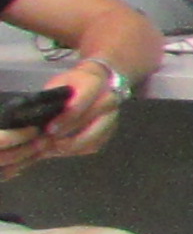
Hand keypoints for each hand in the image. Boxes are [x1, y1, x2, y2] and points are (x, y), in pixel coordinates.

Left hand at [0, 62, 114, 179]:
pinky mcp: (110, 130)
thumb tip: (40, 118)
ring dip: (74, 146)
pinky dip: (78, 150)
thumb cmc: (73, 84)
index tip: (50, 129)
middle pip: (95, 122)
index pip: (84, 102)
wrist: (96, 83)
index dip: (67, 118)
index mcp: (95, 83)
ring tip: (53, 149)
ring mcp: (112, 116)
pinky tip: (62, 150)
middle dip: (72, 136)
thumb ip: (54, 98)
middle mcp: (109, 100)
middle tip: (50, 143)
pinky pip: (95, 145)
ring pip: (97, 137)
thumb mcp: (60, 83)